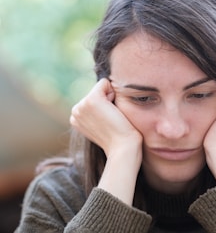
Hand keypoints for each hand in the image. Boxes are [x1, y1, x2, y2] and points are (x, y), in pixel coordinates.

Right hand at [70, 78, 142, 204]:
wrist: (122, 149)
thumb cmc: (119, 140)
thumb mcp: (102, 125)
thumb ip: (98, 113)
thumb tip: (106, 100)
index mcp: (76, 118)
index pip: (93, 99)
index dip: (105, 107)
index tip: (108, 123)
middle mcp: (75, 111)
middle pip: (97, 91)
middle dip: (108, 101)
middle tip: (112, 121)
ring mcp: (82, 105)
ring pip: (101, 87)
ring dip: (111, 99)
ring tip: (113, 118)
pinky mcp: (92, 100)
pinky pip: (104, 83)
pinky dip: (113, 93)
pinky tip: (114, 111)